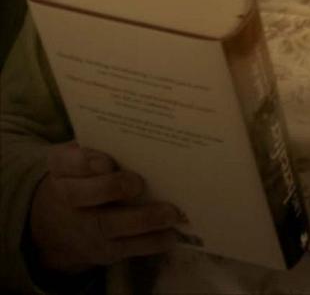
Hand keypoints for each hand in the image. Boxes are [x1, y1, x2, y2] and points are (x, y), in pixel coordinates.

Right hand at [27, 143, 181, 275]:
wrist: (63, 223)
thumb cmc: (90, 177)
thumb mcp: (88, 158)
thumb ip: (108, 146)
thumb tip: (150, 135)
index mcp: (63, 168)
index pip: (65, 162)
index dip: (83, 163)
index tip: (106, 162)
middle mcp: (67, 198)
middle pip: (79, 195)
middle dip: (110, 189)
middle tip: (137, 183)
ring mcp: (84, 228)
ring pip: (107, 226)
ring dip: (142, 220)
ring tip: (170, 213)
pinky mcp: (103, 250)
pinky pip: (126, 249)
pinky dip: (151, 242)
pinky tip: (171, 233)